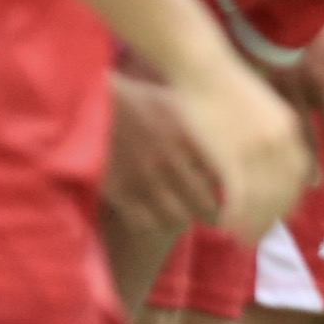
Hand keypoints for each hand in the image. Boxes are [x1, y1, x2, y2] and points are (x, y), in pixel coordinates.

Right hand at [103, 71, 221, 240]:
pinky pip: (147, 223)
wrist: (93, 104)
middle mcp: (171, 163)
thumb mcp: (176, 102)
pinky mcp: (121, 193)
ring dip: (184, 220)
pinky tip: (158, 216)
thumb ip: (201, 121)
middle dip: (211, 211)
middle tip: (212, 212)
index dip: (229, 189)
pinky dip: (156, 224)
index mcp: (188, 139)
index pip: (223, 177)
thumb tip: (230, 129)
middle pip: (205, 203)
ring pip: (178, 219)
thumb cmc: (138, 98)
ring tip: (186, 217)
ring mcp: (146, 180)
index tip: (229, 193)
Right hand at [163, 50, 313, 241]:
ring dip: (255, 223)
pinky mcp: (233, 153)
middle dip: (274, 218)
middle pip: (284, 190)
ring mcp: (258, 147)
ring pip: (264, 198)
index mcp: (288, 127)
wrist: (203, 64)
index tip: (279, 216)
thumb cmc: (223, 83)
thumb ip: (268, 131)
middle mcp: (281, 140)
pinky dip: (238, 216)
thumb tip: (268, 153)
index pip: (297, 173)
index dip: (288, 198)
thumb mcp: (258, 107)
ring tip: (243, 240)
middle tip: (260, 237)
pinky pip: (241, 195)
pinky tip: (226, 227)